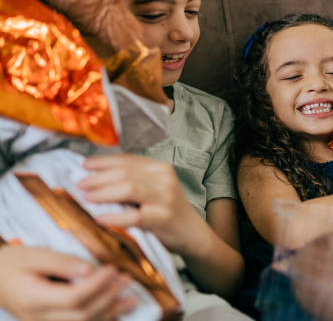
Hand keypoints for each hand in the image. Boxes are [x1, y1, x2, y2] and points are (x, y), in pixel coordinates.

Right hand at [0, 245, 134, 320]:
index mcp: (34, 298)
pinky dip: (101, 319)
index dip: (98, 285)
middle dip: (109, 298)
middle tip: (127, 279)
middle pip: (82, 315)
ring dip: (111, 312)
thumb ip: (62, 262)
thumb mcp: (34, 255)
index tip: (113, 269)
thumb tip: (90, 269)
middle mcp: (40, 318)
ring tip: (132, 298)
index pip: (74, 297)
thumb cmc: (13, 263)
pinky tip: (117, 310)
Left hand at [78, 154, 202, 253]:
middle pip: (124, 173)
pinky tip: (100, 218)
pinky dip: (114, 217)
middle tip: (79, 185)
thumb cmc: (166, 212)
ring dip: (103, 193)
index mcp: (160, 168)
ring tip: (86, 198)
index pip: (127, 160)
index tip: (83, 166)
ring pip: (128, 189)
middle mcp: (164, 178)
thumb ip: (132, 181)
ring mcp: (165, 197)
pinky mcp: (163, 217)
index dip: (103, 162)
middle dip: (98, 178)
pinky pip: (134, 216)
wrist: (192, 233)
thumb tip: (94, 176)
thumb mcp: (154, 190)